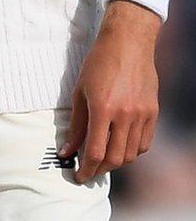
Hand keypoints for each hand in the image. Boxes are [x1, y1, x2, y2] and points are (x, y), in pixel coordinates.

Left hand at [63, 0, 160, 180]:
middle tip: (88, 172)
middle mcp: (125, 116)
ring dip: (116, 163)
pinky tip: (120, 148)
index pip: (96, 152)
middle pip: (116, 158)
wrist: (127, 44)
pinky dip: (132, 151)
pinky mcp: (153, 112)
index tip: (77, 176)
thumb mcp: (79, 92)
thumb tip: (67, 150)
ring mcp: (142, 115)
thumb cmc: (97, 64)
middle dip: (100, 170)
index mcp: (103, 109)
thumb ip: (75, 125)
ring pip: (132, 154)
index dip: (86, 169)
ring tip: (102, 161)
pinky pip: (144, 142)